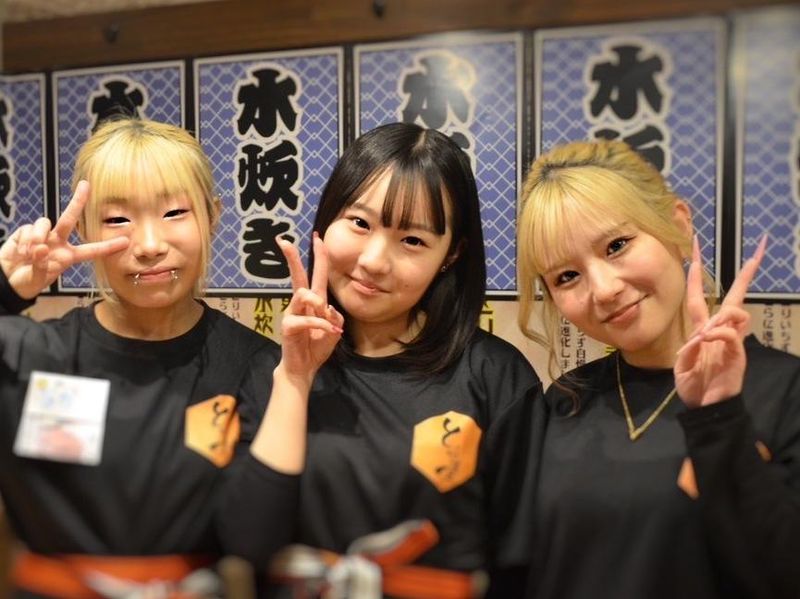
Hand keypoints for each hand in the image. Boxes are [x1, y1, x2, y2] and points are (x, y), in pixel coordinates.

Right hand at [0, 180, 128, 298]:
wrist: (7, 280)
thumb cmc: (28, 281)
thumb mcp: (38, 279)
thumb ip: (41, 265)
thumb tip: (42, 248)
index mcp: (68, 257)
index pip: (91, 251)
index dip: (108, 247)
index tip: (126, 241)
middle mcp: (58, 243)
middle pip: (69, 219)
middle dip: (78, 201)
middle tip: (85, 186)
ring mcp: (43, 236)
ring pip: (45, 222)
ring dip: (37, 236)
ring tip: (31, 253)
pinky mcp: (26, 231)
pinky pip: (29, 229)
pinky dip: (25, 240)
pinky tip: (22, 252)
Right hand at [277, 233, 343, 383]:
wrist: (304, 368)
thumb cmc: (317, 346)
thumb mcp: (334, 330)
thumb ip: (335, 317)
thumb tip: (328, 307)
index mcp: (313, 301)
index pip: (315, 274)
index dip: (318, 256)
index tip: (317, 238)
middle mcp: (300, 304)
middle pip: (297, 276)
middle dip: (292, 258)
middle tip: (284, 241)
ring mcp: (292, 314)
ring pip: (302, 294)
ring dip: (317, 302)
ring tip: (325, 316)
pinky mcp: (288, 327)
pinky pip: (306, 319)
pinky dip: (320, 324)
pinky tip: (331, 332)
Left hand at [674, 235, 765, 407]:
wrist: (705, 408)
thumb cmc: (693, 386)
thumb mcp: (681, 365)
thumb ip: (689, 348)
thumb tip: (702, 334)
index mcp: (702, 330)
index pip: (699, 298)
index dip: (696, 278)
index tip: (693, 256)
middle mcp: (720, 331)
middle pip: (735, 297)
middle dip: (745, 275)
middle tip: (756, 252)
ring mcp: (732, 342)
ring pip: (737, 312)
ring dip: (721, 315)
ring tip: (706, 332)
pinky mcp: (738, 354)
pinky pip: (731, 335)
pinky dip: (719, 333)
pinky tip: (708, 338)